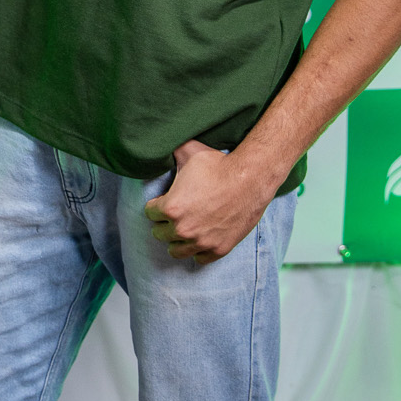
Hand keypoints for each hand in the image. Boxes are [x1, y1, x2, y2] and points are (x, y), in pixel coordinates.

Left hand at [144, 140, 277, 263]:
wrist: (251, 178)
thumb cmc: (219, 164)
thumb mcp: (189, 151)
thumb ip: (170, 150)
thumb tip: (159, 141)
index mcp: (171, 207)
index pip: (149, 213)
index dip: (157, 205)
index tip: (165, 201)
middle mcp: (183, 229)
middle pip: (159, 233)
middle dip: (165, 223)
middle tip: (175, 214)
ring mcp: (201, 242)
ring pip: (175, 251)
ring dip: (177, 241)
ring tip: (184, 230)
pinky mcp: (219, 249)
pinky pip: (199, 259)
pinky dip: (198, 251)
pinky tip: (201, 239)